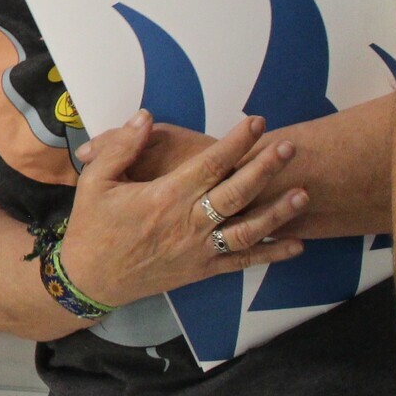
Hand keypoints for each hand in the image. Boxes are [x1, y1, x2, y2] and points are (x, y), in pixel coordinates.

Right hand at [63, 110, 307, 309]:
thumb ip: (121, 147)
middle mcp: (188, 223)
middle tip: (290, 147)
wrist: (92, 278)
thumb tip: (145, 116)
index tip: (258, 122)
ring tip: (303, 193)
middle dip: (265, 168)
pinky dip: (270, 254)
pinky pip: (242, 261)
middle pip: (236, 193)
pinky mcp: (203, 269)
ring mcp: (200, 249)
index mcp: (164, 197)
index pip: (209, 165)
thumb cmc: (93, 225)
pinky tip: (296, 244)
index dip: (236, 142)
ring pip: (247, 229)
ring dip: (278, 212)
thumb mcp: (94, 181)